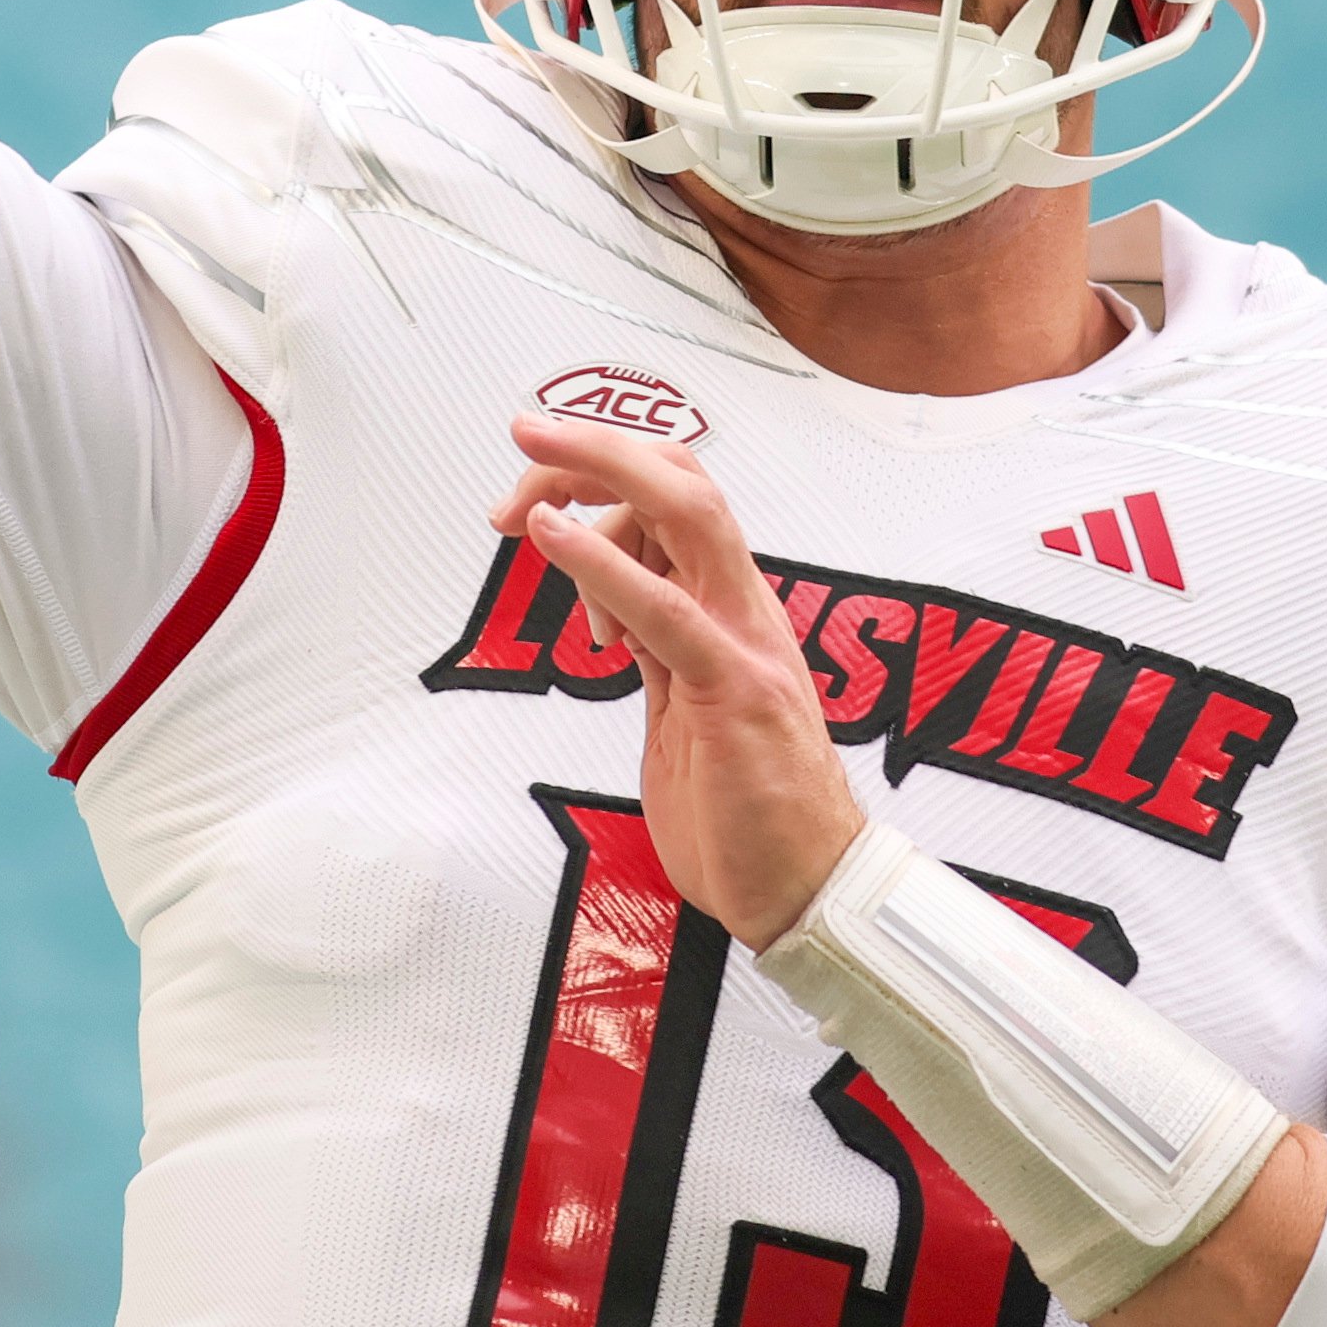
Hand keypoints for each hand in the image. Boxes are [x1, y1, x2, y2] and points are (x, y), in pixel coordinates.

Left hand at [493, 415, 862, 948]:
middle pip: (681, 480)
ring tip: (520, 492)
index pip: (677, 498)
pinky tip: (552, 535)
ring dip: (593, 475)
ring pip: (684, 513)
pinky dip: (603, 561)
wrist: (806, 888)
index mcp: (732, 609)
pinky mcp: (732, 690)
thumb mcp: (682, 708)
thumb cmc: (748, 813)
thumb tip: (611, 605)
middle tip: (523, 437)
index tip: (537, 475)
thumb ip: (656, 648)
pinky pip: (666, 609)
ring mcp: (744, 642)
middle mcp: (744, 607)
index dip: (607, 468)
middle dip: (597, 446)